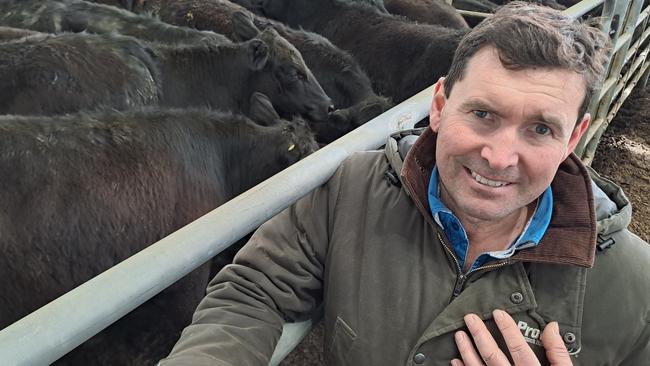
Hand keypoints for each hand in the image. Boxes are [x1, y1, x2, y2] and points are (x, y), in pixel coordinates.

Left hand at [450, 309, 571, 365]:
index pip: (518, 348)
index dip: (507, 328)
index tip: (497, 312)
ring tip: (459, 335)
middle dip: (479, 335)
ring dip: (467, 351)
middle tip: (469, 318)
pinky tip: (456, 360)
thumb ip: (557, 352)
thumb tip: (552, 326)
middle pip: (493, 356)